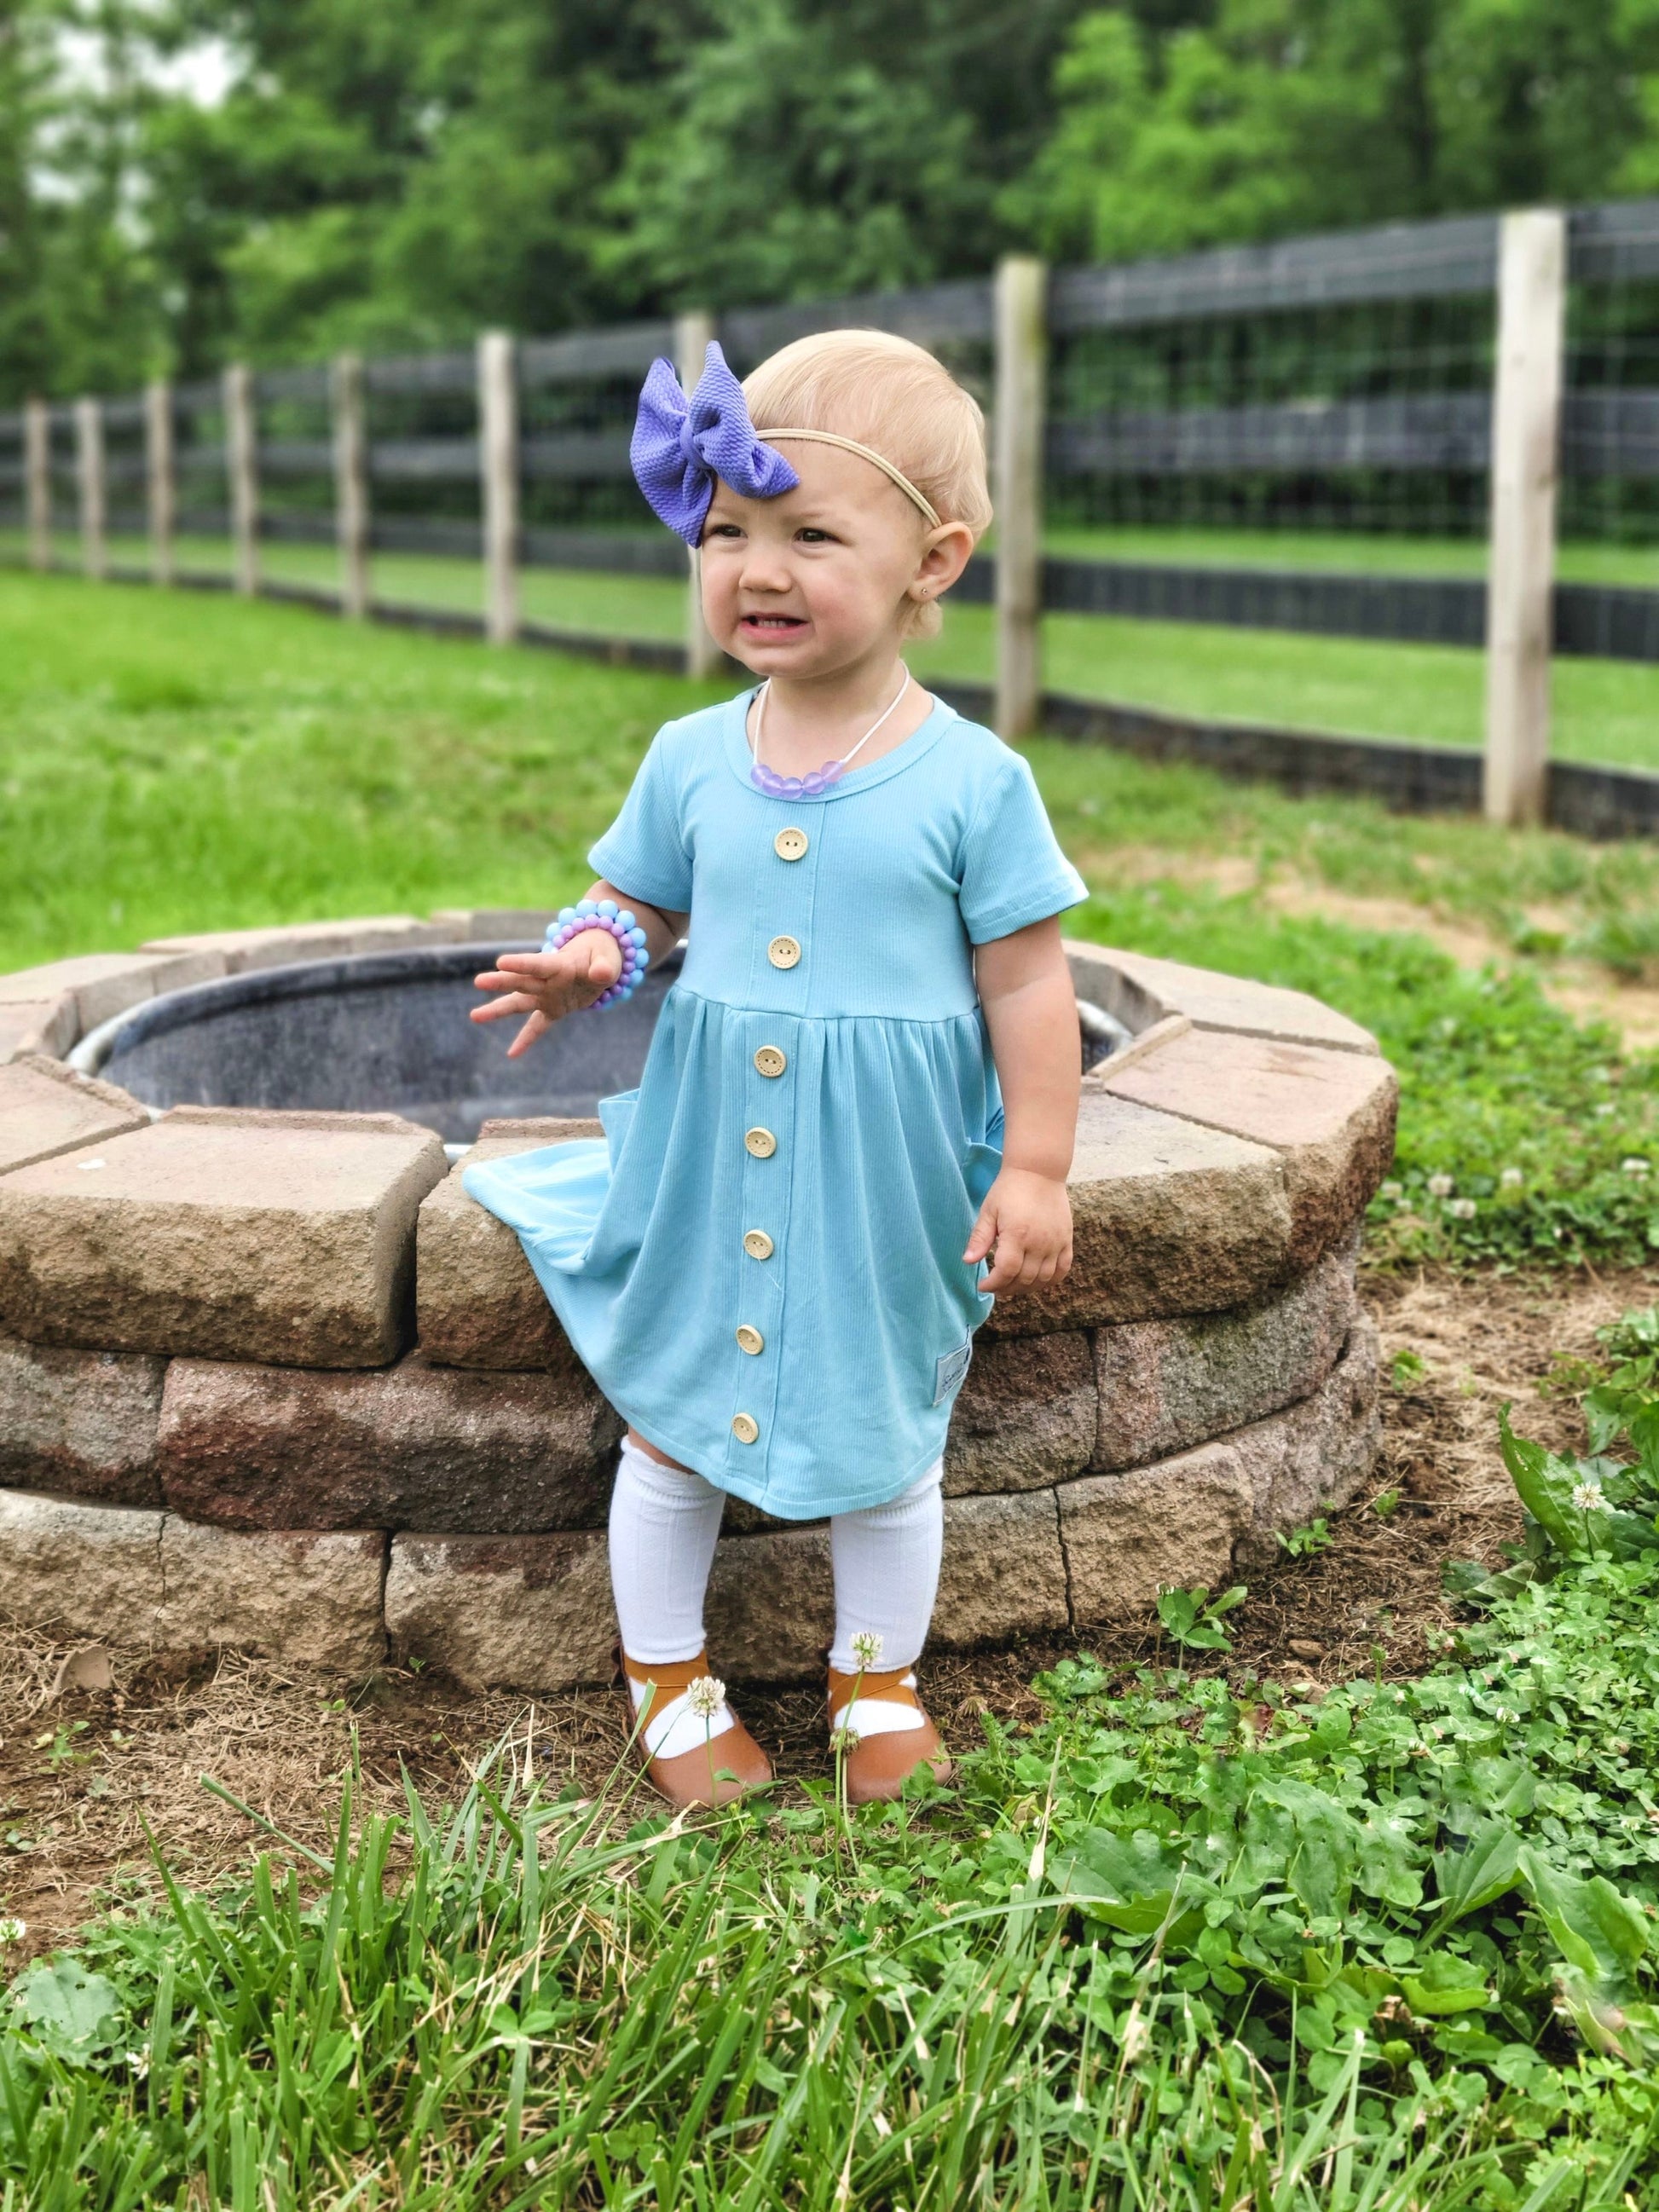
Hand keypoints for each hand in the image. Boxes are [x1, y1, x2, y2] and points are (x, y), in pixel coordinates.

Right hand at [470, 932, 623, 1057]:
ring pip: (519, 1003)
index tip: (500, 962)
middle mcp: (547, 981)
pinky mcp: (552, 1010)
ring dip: (498, 1010)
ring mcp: (546, 996)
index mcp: (559, 964)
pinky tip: (511, 1054)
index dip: (521, 963)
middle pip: (522, 981)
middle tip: (479, 981)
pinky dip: (526, 1040)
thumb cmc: (602, 955)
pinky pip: (537, 1027)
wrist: (598, 962)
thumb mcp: (609, 959)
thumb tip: (601, 975)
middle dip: (502, 982)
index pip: (538, 963)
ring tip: (475, 1016)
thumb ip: (604, 968)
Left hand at [964, 1168, 1072, 1294]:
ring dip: (1027, 1287)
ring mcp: (1056, 1242)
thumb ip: (979, 1238)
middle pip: (1024, 1279)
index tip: (983, 1285)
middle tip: (996, 1286)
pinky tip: (1037, 1280)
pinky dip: (1051, 1280)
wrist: (1039, 1171)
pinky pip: (1063, 1269)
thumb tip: (967, 1261)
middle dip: (1007, 1288)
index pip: (1007, 1271)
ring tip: (1013, 1284)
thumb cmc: (1009, 1189)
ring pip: (1043, 1279)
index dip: (993, 1284)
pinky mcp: (1067, 1239)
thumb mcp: (989, 1211)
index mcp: (1017, 1234)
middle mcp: (1039, 1242)